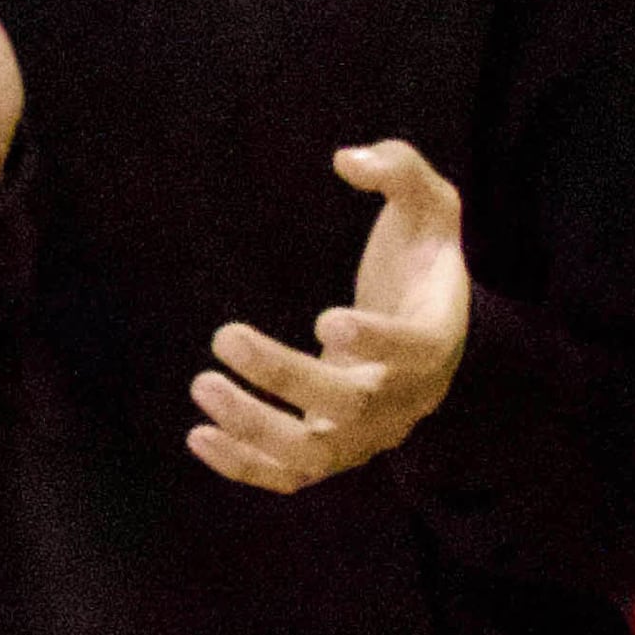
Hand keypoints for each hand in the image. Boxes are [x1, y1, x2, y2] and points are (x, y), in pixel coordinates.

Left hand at [188, 140, 470, 493]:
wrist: (430, 325)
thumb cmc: (423, 257)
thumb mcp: (429, 203)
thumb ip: (399, 169)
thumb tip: (347, 159)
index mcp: (436, 337)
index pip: (416, 351)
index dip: (377, 342)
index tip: (327, 322)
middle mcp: (407, 398)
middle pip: (353, 405)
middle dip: (286, 377)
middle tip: (225, 335)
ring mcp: (370, 433)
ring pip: (317, 454)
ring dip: (255, 429)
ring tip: (202, 385)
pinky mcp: (336, 449)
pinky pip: (292, 474)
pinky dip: (245, 465)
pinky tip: (199, 436)